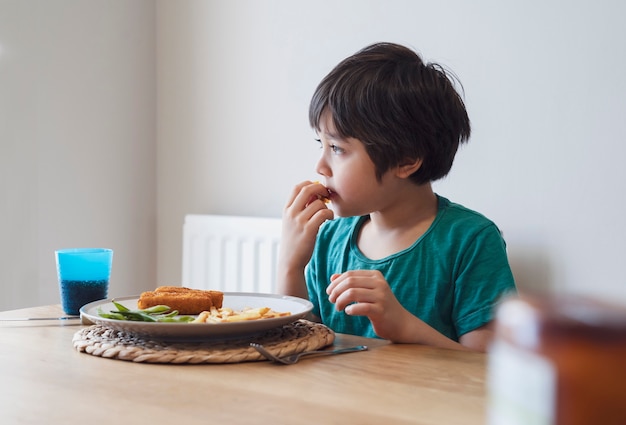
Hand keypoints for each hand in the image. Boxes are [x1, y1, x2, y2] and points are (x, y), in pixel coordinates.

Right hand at [277, 181, 333, 296]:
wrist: (290, 262)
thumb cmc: (294, 241)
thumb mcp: (292, 223)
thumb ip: (300, 209)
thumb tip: (316, 195)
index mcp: (287, 210)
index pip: (297, 187)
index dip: (310, 184)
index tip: (318, 191)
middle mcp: (291, 213)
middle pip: (307, 190)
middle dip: (320, 190)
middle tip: (327, 197)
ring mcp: (299, 221)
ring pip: (318, 203)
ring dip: (327, 207)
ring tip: (327, 215)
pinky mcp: (309, 230)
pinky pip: (324, 214)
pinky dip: (330, 215)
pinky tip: (329, 220)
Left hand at [326, 270, 407, 339]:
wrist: (401, 323)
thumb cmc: (381, 306)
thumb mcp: (367, 291)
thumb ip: (352, 283)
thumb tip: (332, 277)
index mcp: (375, 276)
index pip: (350, 274)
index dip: (336, 283)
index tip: (329, 292)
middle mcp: (379, 283)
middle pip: (350, 282)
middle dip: (336, 291)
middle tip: (332, 300)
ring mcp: (381, 297)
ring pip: (352, 293)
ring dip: (340, 301)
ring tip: (338, 308)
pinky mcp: (380, 310)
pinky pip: (360, 307)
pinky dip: (350, 309)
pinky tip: (348, 312)